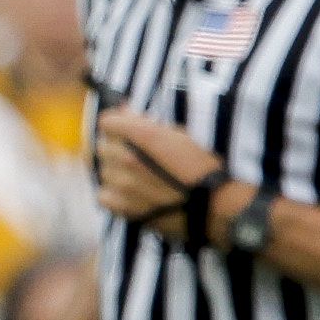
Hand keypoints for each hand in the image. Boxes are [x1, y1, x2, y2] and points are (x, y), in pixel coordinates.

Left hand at [92, 107, 226, 236]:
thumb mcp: (181, 133)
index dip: (117, 124)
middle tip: (135, 154)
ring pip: (103, 171)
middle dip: (115, 146)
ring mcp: (124, 185)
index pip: (107, 122)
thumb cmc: (206, 165)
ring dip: (115, 170)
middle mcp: (128, 159)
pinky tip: (129, 193)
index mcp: (143, 136)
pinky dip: (112, 193)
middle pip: (102, 146)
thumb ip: (147, 122)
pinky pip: (103, 196)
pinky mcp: (125, 208)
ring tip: (136, 176)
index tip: (125, 129)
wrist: (217, 205)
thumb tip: (123, 110)